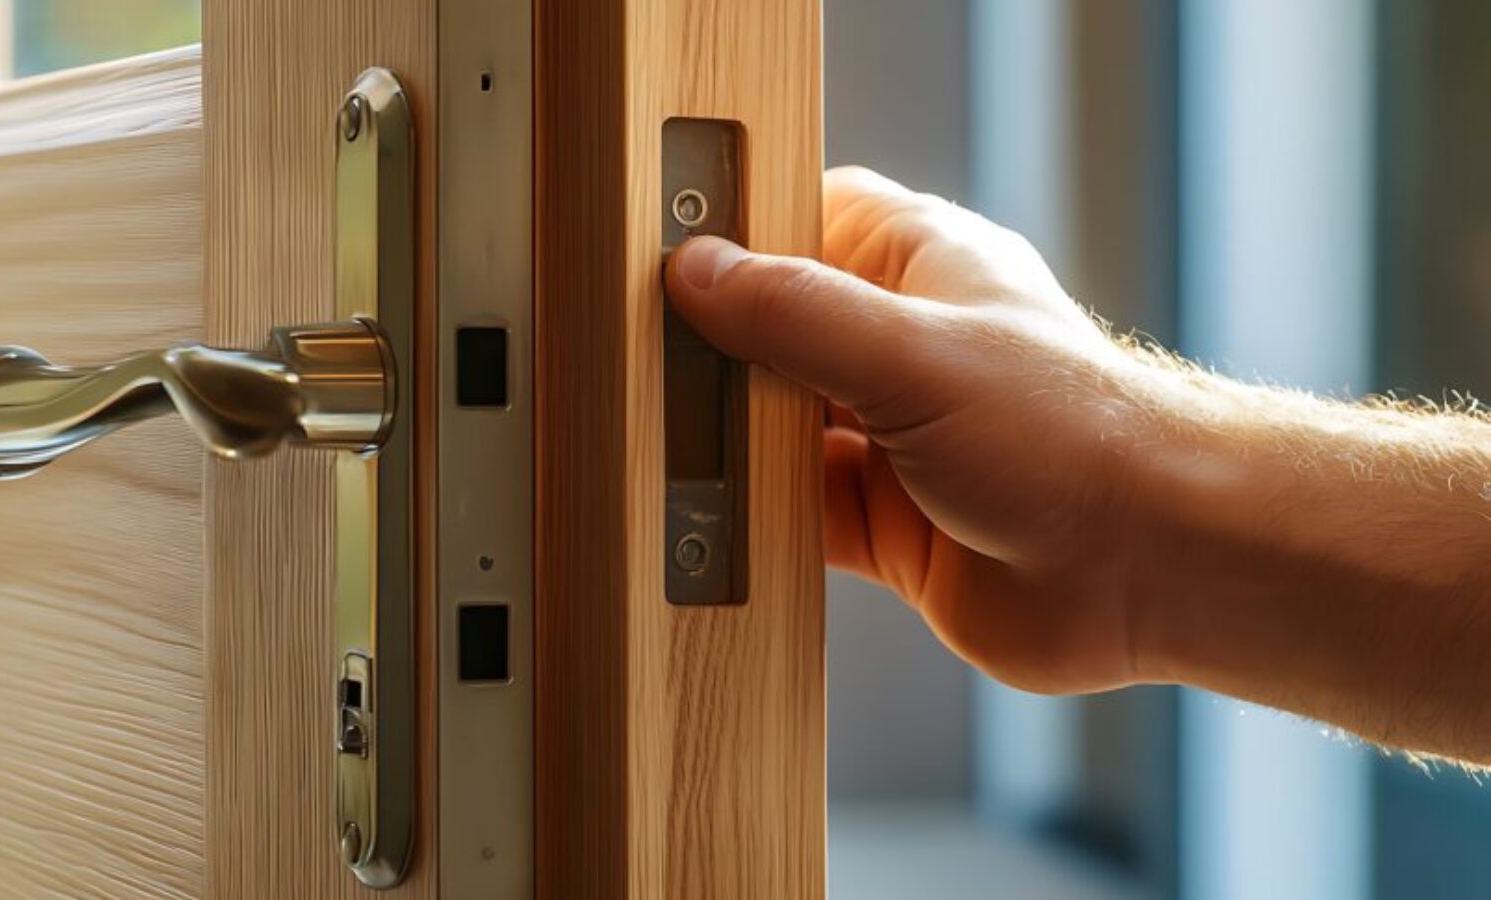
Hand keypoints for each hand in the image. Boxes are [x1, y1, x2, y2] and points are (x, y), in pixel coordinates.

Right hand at [667, 166, 1164, 694]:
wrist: (1154, 570)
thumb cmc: (1073, 435)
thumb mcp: (912, 351)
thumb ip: (796, 313)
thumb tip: (698, 272)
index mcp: (922, 269)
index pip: (808, 222)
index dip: (740, 235)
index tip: (666, 258)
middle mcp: (905, 350)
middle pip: (779, 333)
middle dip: (721, 353)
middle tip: (647, 364)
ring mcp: (896, 441)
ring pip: (779, 429)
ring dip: (733, 444)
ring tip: (666, 445)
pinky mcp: (889, 527)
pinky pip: (796, 514)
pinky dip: (755, 519)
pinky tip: (715, 520)